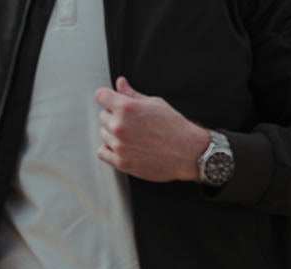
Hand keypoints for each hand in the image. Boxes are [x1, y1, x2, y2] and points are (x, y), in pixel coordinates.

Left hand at [95, 76, 211, 182]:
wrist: (189, 153)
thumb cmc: (176, 128)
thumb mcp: (155, 104)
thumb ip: (133, 94)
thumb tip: (120, 84)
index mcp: (126, 108)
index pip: (101, 96)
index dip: (108, 97)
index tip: (112, 101)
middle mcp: (120, 126)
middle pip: (102, 116)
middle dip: (114, 116)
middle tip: (131, 122)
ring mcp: (120, 145)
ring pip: (103, 134)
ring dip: (113, 133)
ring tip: (132, 136)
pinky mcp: (122, 162)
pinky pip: (102, 153)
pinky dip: (109, 149)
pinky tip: (122, 147)